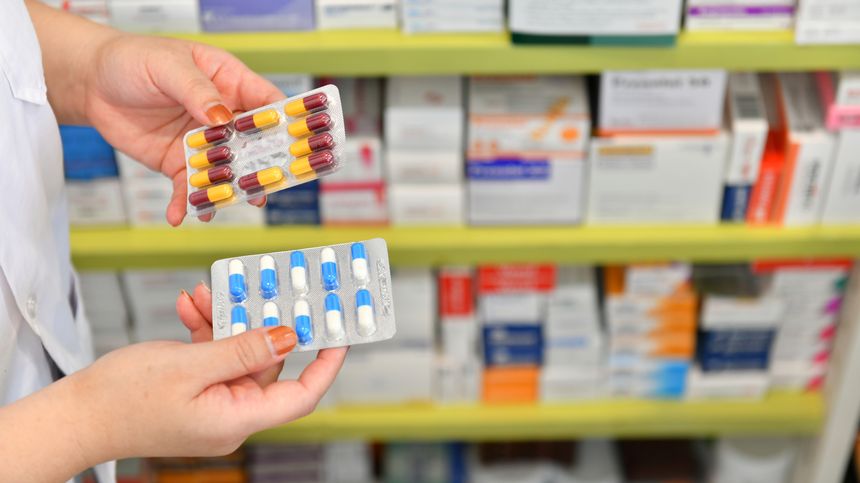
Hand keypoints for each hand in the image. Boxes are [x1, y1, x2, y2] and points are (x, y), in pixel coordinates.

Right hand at [65, 297, 346, 463]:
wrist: (74, 414)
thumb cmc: (123, 398)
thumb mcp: (189, 365)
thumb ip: (242, 349)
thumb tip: (288, 337)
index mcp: (237, 418)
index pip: (301, 394)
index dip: (325, 364)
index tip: (339, 332)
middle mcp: (231, 414)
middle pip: (267, 364)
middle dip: (260, 323)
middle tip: (263, 286)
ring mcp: (213, 403)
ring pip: (237, 353)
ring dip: (224, 320)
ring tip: (206, 292)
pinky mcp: (196, 391)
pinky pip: (213, 356)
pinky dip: (205, 330)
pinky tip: (188, 305)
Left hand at [83, 35, 282, 224]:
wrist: (92, 83)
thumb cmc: (134, 60)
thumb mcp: (168, 66)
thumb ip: (197, 91)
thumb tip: (222, 117)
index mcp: (230, 83)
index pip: (266, 103)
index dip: (283, 121)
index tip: (294, 141)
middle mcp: (224, 117)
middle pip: (254, 145)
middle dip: (263, 166)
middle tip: (267, 184)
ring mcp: (203, 143)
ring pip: (225, 171)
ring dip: (228, 190)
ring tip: (226, 204)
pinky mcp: (180, 163)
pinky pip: (189, 187)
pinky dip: (187, 203)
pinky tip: (181, 214)